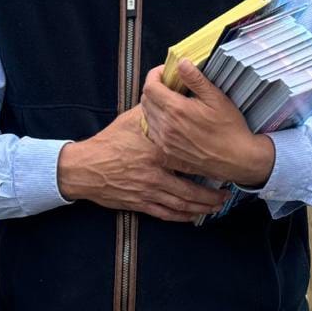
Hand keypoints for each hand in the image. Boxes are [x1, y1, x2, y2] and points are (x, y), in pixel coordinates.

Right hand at [57, 104, 227, 220]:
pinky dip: (182, 217)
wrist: (85, 168)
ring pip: (181, 205)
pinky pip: (166, 214)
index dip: (209, 166)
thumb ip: (154, 111)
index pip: (190, 160)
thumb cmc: (109, 142)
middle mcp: (156, 174)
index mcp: (158, 152)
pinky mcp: (140, 203)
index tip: (224, 166)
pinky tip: (192, 217)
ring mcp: (148, 191)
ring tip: (216, 207)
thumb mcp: (132, 120)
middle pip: (191, 190)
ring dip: (201, 208)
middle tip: (226, 195)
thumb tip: (169, 93)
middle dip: (211, 196)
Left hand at [141, 61, 274, 187]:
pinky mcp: (168, 151)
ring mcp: (165, 141)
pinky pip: (153, 131)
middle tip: (170, 84)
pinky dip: (157, 120)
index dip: (155, 75)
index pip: (150, 86)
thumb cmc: (230, 128)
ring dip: (155, 104)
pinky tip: (173, 118)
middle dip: (154, 88)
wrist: (236, 159)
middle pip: (145, 100)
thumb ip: (196, 79)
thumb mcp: (216, 98)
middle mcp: (166, 126)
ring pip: (147, 116)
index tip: (166, 72)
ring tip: (172, 101)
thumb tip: (182, 63)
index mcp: (176, 109)